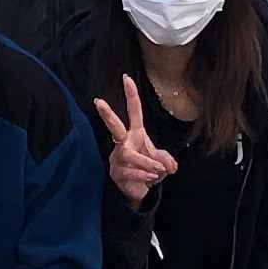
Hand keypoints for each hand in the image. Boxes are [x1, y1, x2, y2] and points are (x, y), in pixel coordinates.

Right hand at [92, 75, 180, 204]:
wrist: (140, 190)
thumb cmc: (148, 169)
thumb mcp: (161, 162)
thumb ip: (166, 160)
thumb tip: (169, 166)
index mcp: (135, 134)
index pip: (133, 112)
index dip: (131, 95)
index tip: (127, 78)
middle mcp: (123, 143)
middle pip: (114, 127)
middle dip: (107, 115)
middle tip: (98, 102)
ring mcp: (117, 158)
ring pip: (129, 155)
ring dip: (146, 162)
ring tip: (158, 170)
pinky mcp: (116, 173)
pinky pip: (129, 172)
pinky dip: (143, 175)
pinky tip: (151, 177)